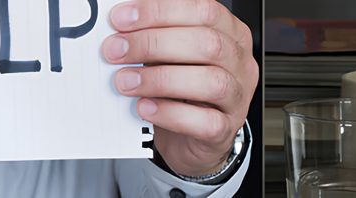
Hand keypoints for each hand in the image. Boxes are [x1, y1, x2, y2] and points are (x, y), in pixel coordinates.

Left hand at [102, 0, 257, 176]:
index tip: (122, 19)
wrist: (192, 136)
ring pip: (211, 82)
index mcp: (229, 31)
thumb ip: (151, 38)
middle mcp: (238, 61)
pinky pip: (205, 122)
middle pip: (207, 43)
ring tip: (125, 81)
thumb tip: (119, 29)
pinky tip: (144, 107)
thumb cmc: (180, 88)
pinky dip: (171, 114)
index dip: (160, 12)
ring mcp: (237, 96)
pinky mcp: (225, 129)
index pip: (203, 10)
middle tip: (116, 50)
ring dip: (160, 79)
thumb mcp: (168, 55)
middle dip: (153, 44)